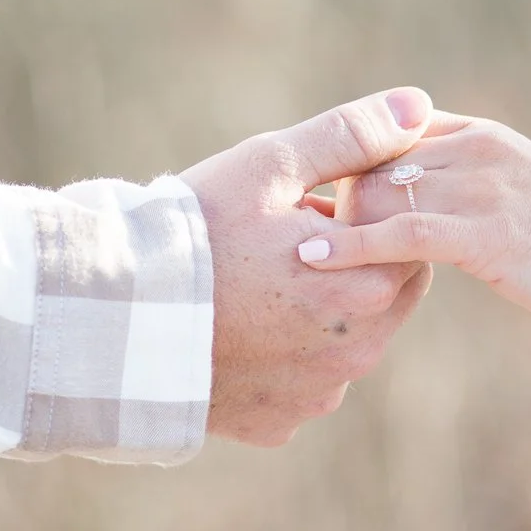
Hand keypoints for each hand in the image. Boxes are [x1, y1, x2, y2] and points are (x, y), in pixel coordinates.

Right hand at [180, 88, 438, 444]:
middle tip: (279, 242)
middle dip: (347, 265)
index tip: (308, 205)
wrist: (113, 321)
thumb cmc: (193, 233)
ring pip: (339, 341)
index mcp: (368, 287)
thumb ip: (349, 136)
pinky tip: (234, 332)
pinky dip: (277, 359)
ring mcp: (315, 396)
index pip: (407, 242)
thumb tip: (418, 105)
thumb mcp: (269, 166)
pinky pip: (295, 384)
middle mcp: (355, 352)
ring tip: (250, 285)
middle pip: (379, 294)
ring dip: (316, 314)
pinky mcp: (275, 425)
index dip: (361, 216)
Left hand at [298, 114, 530, 338]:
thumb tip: (409, 200)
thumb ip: (465, 184)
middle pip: (369, 161)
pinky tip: (313, 262)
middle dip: (324, 199)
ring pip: (376, 192)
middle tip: (285, 237)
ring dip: (329, 225)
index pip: (386, 134)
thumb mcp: (516, 194)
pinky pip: (400, 234)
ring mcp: (479, 189)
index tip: (300, 200)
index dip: (340, 166)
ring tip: (287, 256)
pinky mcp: (484, 234)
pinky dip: (349, 247)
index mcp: (476, 137)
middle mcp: (472, 150)